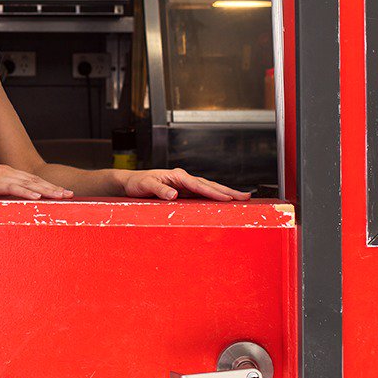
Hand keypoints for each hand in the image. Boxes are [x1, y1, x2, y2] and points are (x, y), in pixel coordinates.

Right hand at [0, 164, 72, 199]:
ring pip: (29, 183)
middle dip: (54, 187)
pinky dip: (27, 192)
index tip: (62, 192)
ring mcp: (0, 176)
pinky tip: (38, 196)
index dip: (48, 185)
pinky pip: (13, 188)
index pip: (32, 180)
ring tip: (61, 196)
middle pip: (36, 180)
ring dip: (47, 190)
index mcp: (6, 173)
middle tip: (70, 194)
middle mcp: (7, 172)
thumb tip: (8, 200)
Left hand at [122, 167, 250, 201]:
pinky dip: (215, 196)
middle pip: (209, 185)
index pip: (199, 185)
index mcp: (177, 176)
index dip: (214, 192)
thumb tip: (174, 195)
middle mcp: (183, 178)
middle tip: (246, 196)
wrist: (131, 182)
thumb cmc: (137, 183)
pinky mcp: (184, 190)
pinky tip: (223, 201)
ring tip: (241, 198)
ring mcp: (185, 184)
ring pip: (209, 188)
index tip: (228, 198)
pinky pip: (202, 193)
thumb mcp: (145, 185)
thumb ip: (159, 190)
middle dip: (228, 191)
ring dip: (225, 193)